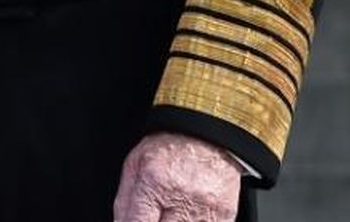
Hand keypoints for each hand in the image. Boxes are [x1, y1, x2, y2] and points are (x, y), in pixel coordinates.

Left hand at [113, 132, 240, 221]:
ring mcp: (207, 209)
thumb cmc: (169, 147)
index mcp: (155, 182)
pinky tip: (186, 214)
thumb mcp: (135, 163)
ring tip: (170, 210)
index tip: (136, 221)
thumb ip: (124, 201)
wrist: (209, 136)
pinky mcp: (225, 215)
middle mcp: (182, 198)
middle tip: (154, 213)